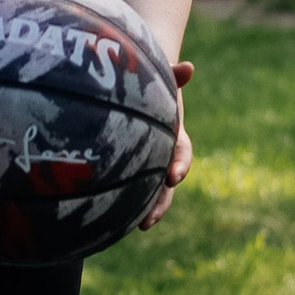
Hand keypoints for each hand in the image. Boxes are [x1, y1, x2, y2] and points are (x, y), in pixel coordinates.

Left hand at [136, 63, 194, 227]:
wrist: (136, 86)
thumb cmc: (149, 80)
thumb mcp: (160, 76)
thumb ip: (172, 75)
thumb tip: (189, 67)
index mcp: (175, 134)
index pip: (182, 153)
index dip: (180, 166)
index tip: (174, 177)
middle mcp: (164, 153)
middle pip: (165, 184)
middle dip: (160, 203)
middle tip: (147, 222)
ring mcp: (148, 161)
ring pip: (149, 190)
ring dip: (144, 209)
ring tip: (133, 227)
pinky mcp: (129, 165)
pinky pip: (127, 184)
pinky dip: (122, 200)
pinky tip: (105, 215)